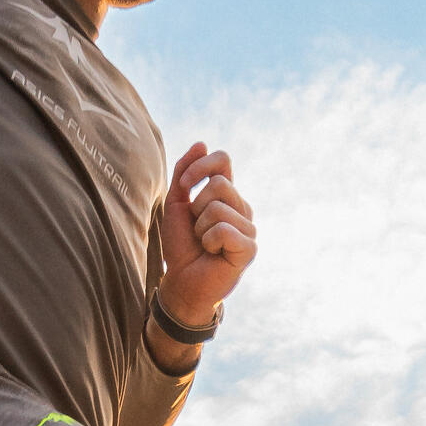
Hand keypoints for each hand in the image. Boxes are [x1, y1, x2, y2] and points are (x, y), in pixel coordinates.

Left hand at [157, 141, 254, 331]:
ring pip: (219, 208)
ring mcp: (248, 228)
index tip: (184, 187)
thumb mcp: (176, 204)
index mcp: (227, 195)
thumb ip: (184, 173)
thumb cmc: (181, 245)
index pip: (223, 160)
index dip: (200, 167)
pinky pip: (224, 230)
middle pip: (220, 185)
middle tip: (197, 229)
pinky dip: (209, 242)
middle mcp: (242, 208)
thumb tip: (202, 143)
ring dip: (201, 228)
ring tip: (205, 243)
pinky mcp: (249, 248)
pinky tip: (213, 253)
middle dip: (197, 207)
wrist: (181, 282)